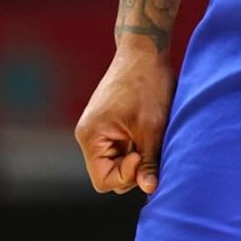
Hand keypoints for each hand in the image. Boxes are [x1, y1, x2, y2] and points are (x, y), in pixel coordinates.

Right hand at [74, 42, 174, 195]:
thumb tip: (150, 189)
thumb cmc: (148, 84)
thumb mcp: (152, 127)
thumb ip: (148, 161)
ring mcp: (97, 129)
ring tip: (150, 137)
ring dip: (135, 156)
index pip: (103, 180)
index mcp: (91, 137)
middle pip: (108, 173)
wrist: (145, 51)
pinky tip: (148, 132)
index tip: (144, 156)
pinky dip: (135, 146)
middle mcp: (88, 135)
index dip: (127, 176)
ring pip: (116, 161)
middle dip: (132, 168)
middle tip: (151, 148)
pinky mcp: (108, 124)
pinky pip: (119, 147)